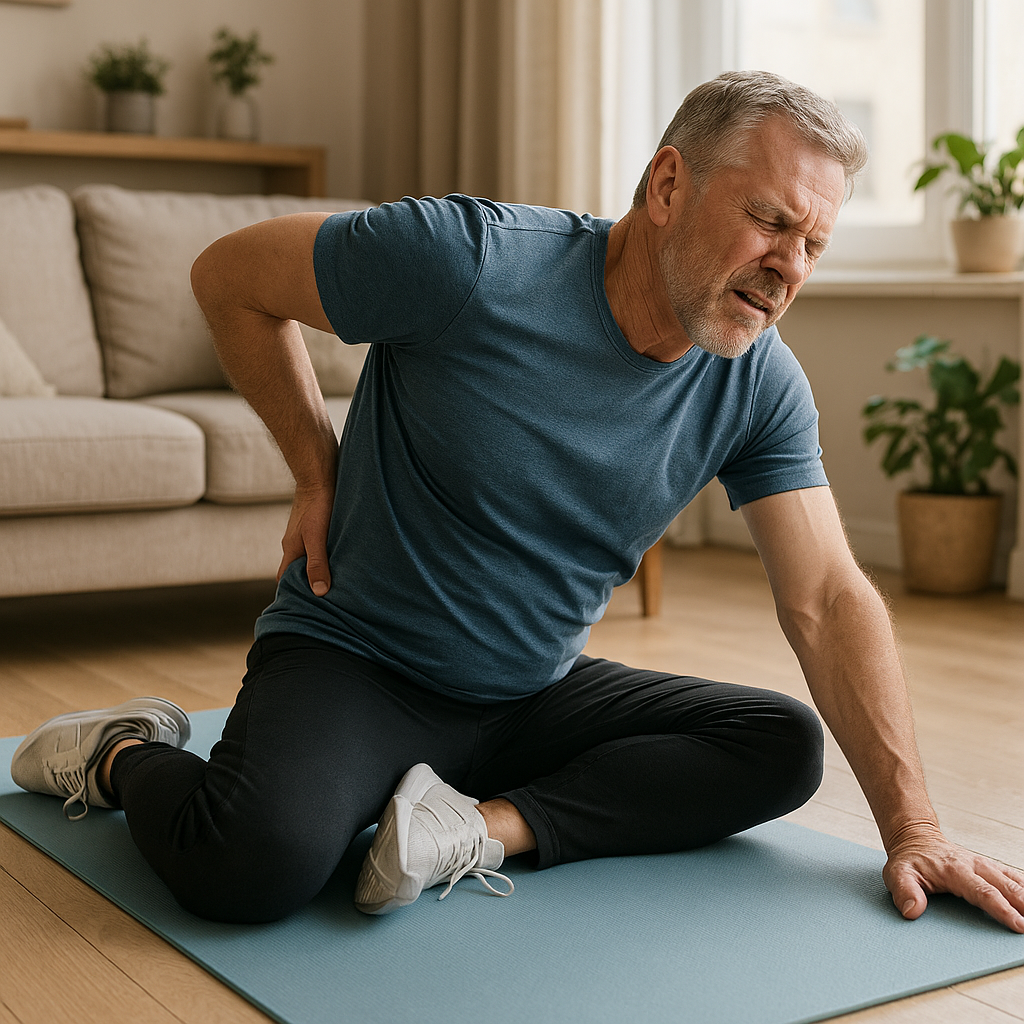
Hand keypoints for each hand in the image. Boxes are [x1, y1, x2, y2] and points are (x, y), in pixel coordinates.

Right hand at [278, 479, 335, 595]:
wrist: (319, 474)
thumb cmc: (317, 505)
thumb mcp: (317, 537)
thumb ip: (317, 563)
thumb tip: (318, 592)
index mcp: (290, 550)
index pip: (284, 579)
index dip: (292, 593)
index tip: (304, 606)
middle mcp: (294, 543)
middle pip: (296, 569)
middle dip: (307, 583)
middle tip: (325, 598)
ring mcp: (304, 533)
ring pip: (308, 556)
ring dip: (319, 567)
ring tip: (337, 580)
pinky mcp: (315, 524)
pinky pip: (318, 544)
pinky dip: (326, 554)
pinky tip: (340, 556)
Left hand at [883, 824, 1023, 932]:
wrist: (915, 838)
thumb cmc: (909, 860)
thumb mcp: (897, 874)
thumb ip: (904, 891)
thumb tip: (913, 911)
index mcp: (955, 870)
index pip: (983, 892)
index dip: (1002, 910)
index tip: (1018, 925)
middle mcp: (973, 866)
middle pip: (1005, 887)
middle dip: (1023, 906)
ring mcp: (983, 865)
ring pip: (1013, 880)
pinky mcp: (988, 867)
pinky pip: (1012, 875)